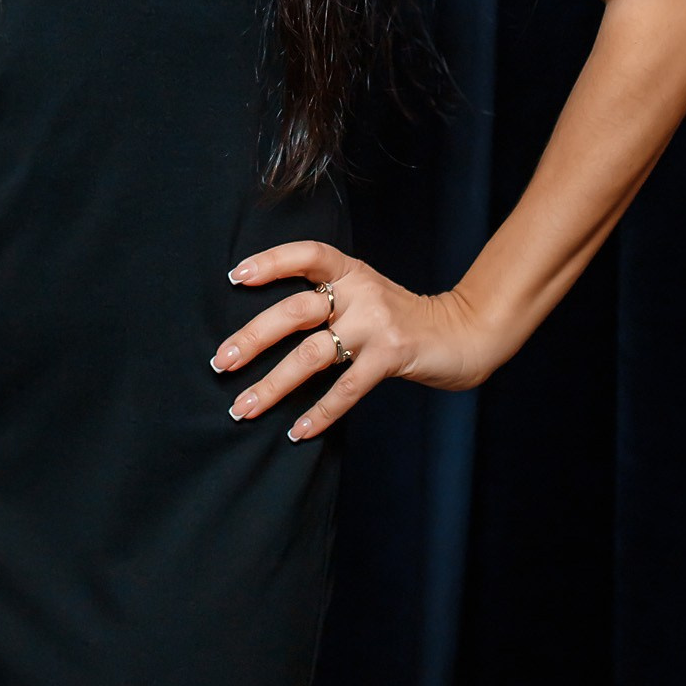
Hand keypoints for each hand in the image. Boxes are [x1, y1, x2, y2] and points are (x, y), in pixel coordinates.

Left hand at [212, 242, 496, 439]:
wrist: (464, 332)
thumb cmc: (401, 317)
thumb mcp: (365, 294)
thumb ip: (327, 300)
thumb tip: (262, 329)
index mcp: (350, 271)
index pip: (306, 255)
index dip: (271, 262)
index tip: (235, 277)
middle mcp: (360, 292)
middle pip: (296, 311)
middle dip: (253, 337)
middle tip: (221, 362)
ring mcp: (376, 325)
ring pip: (312, 355)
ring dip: (273, 384)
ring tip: (243, 408)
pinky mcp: (392, 357)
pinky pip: (346, 389)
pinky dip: (320, 412)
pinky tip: (297, 431)